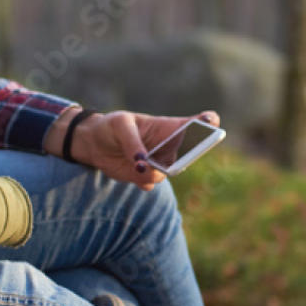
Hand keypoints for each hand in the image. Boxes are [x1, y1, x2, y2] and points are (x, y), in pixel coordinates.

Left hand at [66, 110, 219, 189]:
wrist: (94, 144)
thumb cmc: (112, 127)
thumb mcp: (120, 126)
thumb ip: (133, 143)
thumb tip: (143, 165)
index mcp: (170, 126)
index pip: (197, 123)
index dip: (208, 122)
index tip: (211, 121)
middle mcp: (171, 146)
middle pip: (192, 153)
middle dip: (188, 155)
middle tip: (179, 156)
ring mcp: (161, 163)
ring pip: (169, 172)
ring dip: (154, 169)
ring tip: (138, 163)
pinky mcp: (147, 178)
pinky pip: (151, 183)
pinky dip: (141, 180)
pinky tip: (131, 170)